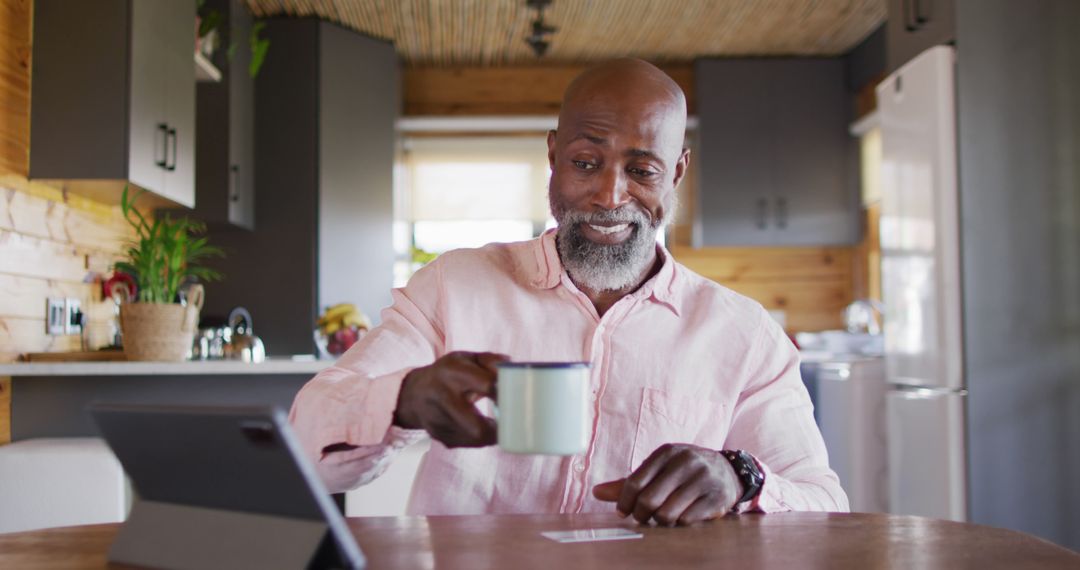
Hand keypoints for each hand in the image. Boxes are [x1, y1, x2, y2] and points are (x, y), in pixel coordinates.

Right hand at [393, 351, 507, 447]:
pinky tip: (481, 428)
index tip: (519, 397)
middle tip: (512, 422)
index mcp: (452, 372)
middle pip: (477, 427)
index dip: (506, 393)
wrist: (414, 393)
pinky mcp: (438, 436)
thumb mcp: (466, 358)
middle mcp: (441, 397)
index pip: (487, 385)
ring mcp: (437, 420)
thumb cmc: (449, 373)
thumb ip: (491, 360)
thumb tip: (514, 369)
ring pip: (474, 439)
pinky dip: (479, 438)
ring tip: (498, 425)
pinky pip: (466, 443)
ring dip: (491, 435)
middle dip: (499, 429)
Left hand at [592, 443, 743, 525]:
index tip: (623, 511)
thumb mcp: (659, 469)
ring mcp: (703, 480)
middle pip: (649, 500)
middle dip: (641, 515)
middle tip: (642, 517)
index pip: (635, 482)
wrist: (728, 470)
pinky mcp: (717, 498)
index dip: (624, 502)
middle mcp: (686, 462)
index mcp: (666, 452)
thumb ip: (629, 482)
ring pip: (667, 514)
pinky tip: (682, 515)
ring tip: (662, 515)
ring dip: (660, 520)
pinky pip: (687, 520)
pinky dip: (680, 523)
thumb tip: (596, 492)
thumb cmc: (684, 471)